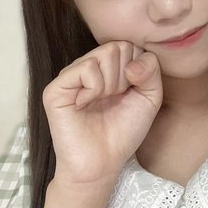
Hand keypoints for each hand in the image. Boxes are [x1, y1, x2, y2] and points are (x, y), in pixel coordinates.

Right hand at [42, 41, 162, 186]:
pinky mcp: (56, 88)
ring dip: (111, 84)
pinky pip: (86, 68)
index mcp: (107, 67)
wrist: (103, 162)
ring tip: (101, 103)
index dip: (138, 71)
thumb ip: (151, 70)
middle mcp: (88, 66)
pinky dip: (94, 88)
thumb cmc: (124, 131)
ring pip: (103, 54)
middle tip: (114, 100)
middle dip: (125, 77)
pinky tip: (85, 105)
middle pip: (118, 47)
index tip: (130, 94)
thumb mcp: (149, 98)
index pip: (130, 45)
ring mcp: (71, 75)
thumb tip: (132, 61)